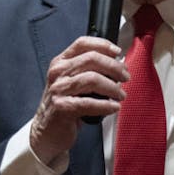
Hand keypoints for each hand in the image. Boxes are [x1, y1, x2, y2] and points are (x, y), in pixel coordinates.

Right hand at [30, 36, 127, 164]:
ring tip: (121, 95)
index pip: (82, 43)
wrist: (47, 131)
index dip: (103, 45)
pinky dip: (106, 105)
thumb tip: (118, 64)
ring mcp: (58, 90)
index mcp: (61, 62)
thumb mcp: (73, 82)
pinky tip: (114, 107)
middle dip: (114, 67)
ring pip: (92, 79)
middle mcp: (58, 72)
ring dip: (112, 87)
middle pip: (91, 59)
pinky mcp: (61, 107)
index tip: (118, 52)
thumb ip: (90, 70)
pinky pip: (89, 103)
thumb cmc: (65, 104)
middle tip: (126, 77)